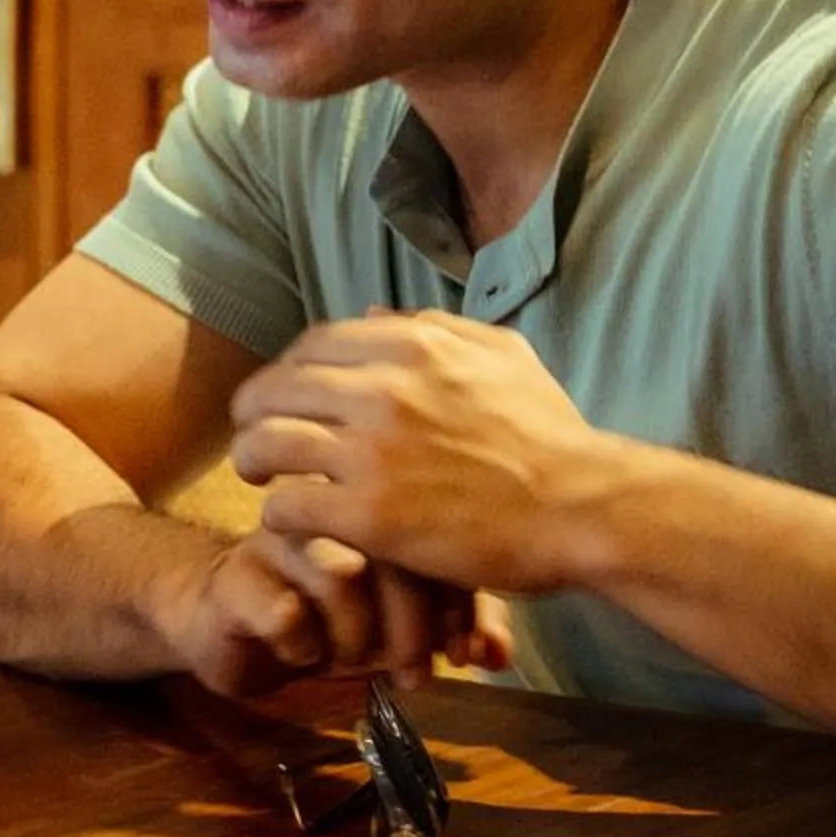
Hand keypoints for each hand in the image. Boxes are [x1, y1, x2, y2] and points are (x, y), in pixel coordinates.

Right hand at [158, 527, 512, 701]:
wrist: (228, 611)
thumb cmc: (325, 609)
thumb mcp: (397, 617)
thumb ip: (453, 622)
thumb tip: (495, 656)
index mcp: (376, 502)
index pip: (436, 535)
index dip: (459, 601)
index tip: (466, 652)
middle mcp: (330, 509)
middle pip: (393, 550)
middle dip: (414, 627)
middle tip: (415, 673)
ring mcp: (282, 537)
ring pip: (341, 576)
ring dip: (359, 639)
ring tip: (357, 663)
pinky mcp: (239, 574)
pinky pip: (284, 609)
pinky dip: (304, 645)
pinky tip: (304, 654)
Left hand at [232, 310, 609, 597]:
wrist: (582, 506)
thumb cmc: (550, 434)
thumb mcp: (501, 353)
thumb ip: (436, 325)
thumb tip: (373, 312)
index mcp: (411, 342)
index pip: (313, 344)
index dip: (288, 371)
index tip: (285, 396)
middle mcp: (381, 386)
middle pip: (277, 387)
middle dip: (254, 412)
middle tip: (253, 437)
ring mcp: (372, 450)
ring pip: (270, 441)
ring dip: (255, 460)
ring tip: (260, 479)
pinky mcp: (370, 515)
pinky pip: (291, 503)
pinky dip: (281, 514)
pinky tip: (291, 523)